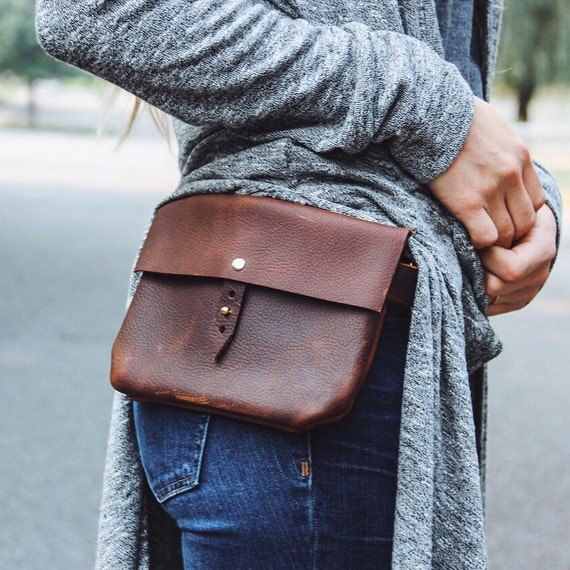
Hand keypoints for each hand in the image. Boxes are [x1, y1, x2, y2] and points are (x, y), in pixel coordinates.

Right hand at [427, 98, 544, 248]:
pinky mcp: (466, 203)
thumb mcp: (493, 126)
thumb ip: (503, 148)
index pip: (535, 201)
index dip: (519, 215)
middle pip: (524, 222)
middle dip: (509, 233)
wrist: (428, 116)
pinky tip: (465, 234)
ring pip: (506, 233)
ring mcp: (490, 190)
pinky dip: (478, 242)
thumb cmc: (452, 118)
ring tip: (475, 236)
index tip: (501, 217)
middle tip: (489, 233)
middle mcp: (511, 175)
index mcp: (520, 156)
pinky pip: (484, 237)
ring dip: (493, 240)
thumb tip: (498, 159)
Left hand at [481, 205, 556, 315]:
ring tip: (474, 262)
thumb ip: (498, 222)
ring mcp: (528, 292)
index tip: (481, 243)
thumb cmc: (512, 213)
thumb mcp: (509, 209)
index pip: (511, 269)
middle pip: (495, 287)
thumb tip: (476, 238)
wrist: (523, 226)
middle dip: (478, 270)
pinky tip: (475, 275)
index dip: (489, 257)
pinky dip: (476, 293)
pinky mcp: (516, 302)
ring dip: (474, 281)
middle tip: (471, 255)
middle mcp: (539, 276)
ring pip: (488, 298)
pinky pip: (488, 307)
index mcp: (543, 250)